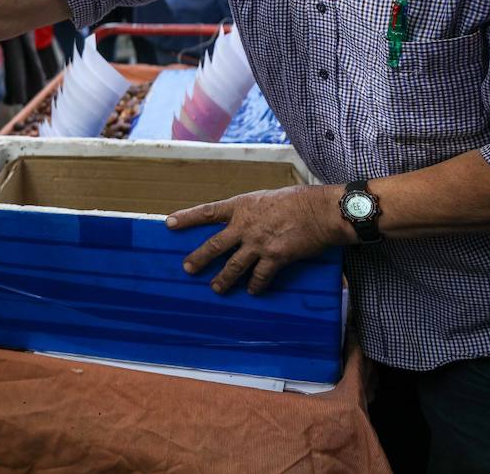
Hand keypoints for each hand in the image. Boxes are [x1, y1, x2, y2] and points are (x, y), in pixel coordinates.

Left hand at [166, 184, 347, 294]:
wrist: (320, 211)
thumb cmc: (297, 200)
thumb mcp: (265, 198)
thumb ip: (250, 211)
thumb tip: (242, 223)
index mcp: (241, 206)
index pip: (207, 212)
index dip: (187, 218)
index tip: (169, 223)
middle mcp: (244, 225)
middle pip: (214, 245)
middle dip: (199, 258)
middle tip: (187, 268)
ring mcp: (258, 243)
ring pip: (233, 266)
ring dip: (223, 279)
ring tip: (215, 288)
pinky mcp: (275, 257)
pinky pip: (260, 276)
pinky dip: (255, 285)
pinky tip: (252, 291)